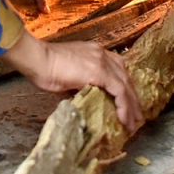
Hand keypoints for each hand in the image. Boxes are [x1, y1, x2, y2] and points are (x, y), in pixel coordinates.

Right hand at [2, 31, 143, 130]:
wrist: (37, 59)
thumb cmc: (44, 68)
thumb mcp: (67, 77)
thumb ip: (80, 85)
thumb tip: (85, 99)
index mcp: (94, 52)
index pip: (117, 68)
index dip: (124, 85)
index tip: (127, 100)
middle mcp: (101, 54)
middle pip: (125, 76)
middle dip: (132, 97)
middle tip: (136, 114)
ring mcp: (101, 61)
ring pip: (125, 84)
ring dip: (131, 104)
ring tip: (134, 121)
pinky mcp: (99, 72)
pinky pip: (119, 91)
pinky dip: (124, 106)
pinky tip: (124, 118)